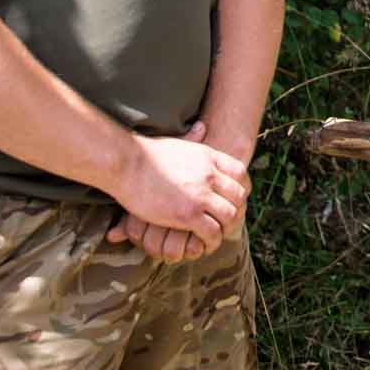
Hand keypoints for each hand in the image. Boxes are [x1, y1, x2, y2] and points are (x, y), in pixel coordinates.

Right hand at [106, 123, 248, 258]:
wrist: (127, 163)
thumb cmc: (147, 154)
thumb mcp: (178, 141)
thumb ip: (193, 137)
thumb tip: (203, 125)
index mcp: (208, 157)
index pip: (240, 173)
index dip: (242, 188)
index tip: (234, 199)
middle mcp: (209, 175)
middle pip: (239, 196)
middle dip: (237, 210)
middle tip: (227, 221)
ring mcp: (200, 195)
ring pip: (230, 216)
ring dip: (226, 228)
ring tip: (217, 235)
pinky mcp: (188, 214)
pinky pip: (212, 232)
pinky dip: (212, 241)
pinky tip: (205, 244)